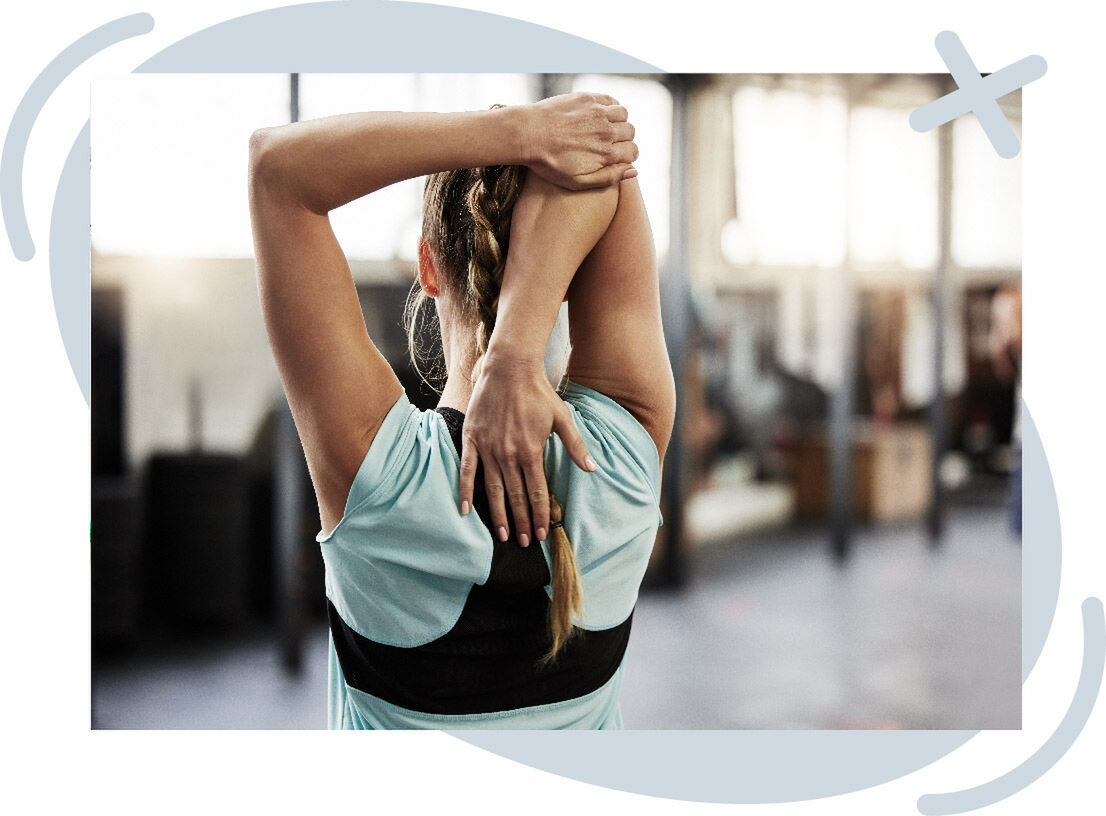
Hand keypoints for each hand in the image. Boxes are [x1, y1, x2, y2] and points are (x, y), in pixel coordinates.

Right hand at [458, 356, 596, 545]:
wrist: (510, 369)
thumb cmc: (539, 393)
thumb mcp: (563, 418)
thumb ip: (575, 446)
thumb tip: (592, 469)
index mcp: (532, 452)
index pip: (537, 493)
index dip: (540, 515)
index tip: (541, 534)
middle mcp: (509, 455)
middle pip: (516, 497)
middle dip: (521, 522)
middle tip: (523, 544)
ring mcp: (488, 448)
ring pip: (494, 489)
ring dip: (498, 514)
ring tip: (501, 535)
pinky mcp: (472, 439)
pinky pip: (467, 470)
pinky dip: (465, 490)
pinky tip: (465, 510)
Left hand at [521, 92, 638, 190]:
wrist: (526, 135)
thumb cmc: (549, 163)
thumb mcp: (577, 182)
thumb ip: (608, 178)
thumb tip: (634, 171)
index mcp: (606, 154)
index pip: (633, 152)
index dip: (627, 156)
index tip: (616, 157)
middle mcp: (606, 131)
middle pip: (630, 133)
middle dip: (624, 140)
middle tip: (609, 143)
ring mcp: (597, 112)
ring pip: (624, 114)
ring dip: (619, 122)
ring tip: (605, 128)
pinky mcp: (587, 98)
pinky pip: (610, 100)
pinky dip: (610, 107)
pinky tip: (599, 115)